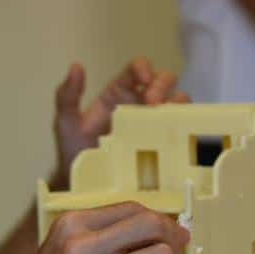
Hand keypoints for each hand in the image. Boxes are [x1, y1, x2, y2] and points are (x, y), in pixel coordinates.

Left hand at [51, 58, 188, 189]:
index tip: (143, 79)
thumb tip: (76, 66)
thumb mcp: (66, 123)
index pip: (137, 69)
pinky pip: (184, 131)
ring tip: (166, 120)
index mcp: (119, 93)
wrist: (84, 186)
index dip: (143, 68)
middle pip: (165, 80)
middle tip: (152, 103)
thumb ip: (66, 96)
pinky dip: (188, 128)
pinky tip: (180, 136)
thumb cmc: (76, 152)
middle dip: (162, 86)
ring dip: (178, 105)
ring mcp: (155, 124)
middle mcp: (141, 104)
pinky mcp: (165, 144)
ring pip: (180, 102)